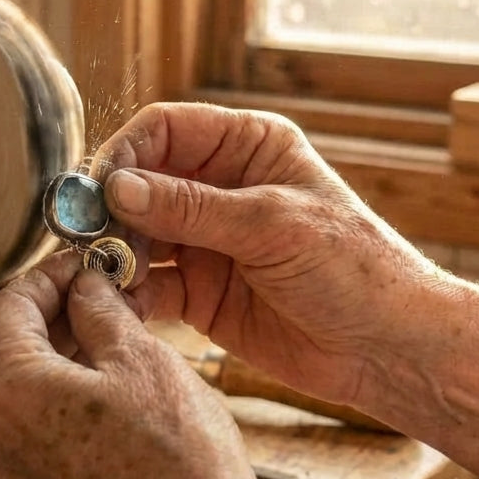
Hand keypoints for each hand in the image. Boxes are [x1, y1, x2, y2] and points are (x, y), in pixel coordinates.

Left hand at [0, 251, 275, 478]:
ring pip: (30, 394)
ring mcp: (14, 477)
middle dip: (59, 314)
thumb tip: (85, 284)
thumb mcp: (140, 357)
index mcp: (8, 389)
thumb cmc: (177, 458)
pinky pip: (42, 434)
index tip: (82, 263)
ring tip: (119, 339)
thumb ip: (99, 308)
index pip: (9, 305)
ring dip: (67, 358)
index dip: (48, 275)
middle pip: (14, 350)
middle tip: (107, 293)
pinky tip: (116, 394)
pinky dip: (69, 403)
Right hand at [94, 102, 437, 406]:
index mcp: (247, 148)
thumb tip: (117, 188)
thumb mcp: (272, 226)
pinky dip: (128, 292)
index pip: (165, 129)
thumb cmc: (354, 269)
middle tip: (91, 236)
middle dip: (112, 207)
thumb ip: (191, 207)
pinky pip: (147, 285)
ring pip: (136, 234)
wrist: (387, 348)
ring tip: (107, 273)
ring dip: (116, 252)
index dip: (127, 152)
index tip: (102, 186)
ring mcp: (205, 242)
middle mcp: (219, 188)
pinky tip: (122, 302)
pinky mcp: (197, 293)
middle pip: (141, 181)